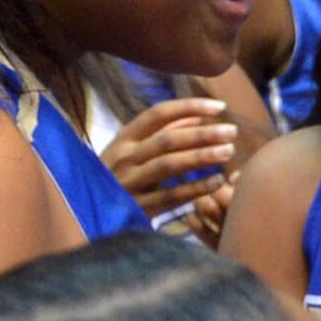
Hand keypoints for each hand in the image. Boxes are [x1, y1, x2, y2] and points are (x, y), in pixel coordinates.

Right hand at [101, 96, 237, 217]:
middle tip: (232, 131)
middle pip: (168, 139)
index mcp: (124, 139)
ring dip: (202, 156)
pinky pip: (170, 196)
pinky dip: (196, 189)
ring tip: (229, 152)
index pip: (158, 114)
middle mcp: (124, 157)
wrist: (87, 213)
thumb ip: (162, 133)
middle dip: (202, 133)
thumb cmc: (117, 177)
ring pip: (169, 165)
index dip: (189, 107)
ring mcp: (128, 183)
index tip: (219, 107)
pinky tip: (218, 182)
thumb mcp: (132, 152)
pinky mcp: (136, 208)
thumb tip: (196, 116)